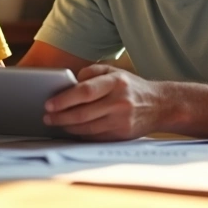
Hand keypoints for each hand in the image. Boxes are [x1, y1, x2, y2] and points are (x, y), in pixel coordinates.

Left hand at [43, 64, 163, 140]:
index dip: (64, 99)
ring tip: (55, 123)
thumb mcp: (114, 71)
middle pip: (83, 113)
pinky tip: (71, 130)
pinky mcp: (122, 135)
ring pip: (87, 128)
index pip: (85, 91)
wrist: (161, 105)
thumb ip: (91, 72)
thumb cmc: (130, 86)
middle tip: (46, 117)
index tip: (49, 104)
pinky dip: (81, 135)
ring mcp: (121, 120)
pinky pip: (96, 137)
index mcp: (115, 82)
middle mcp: (119, 101)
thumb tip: (69, 84)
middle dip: (61, 117)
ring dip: (68, 127)